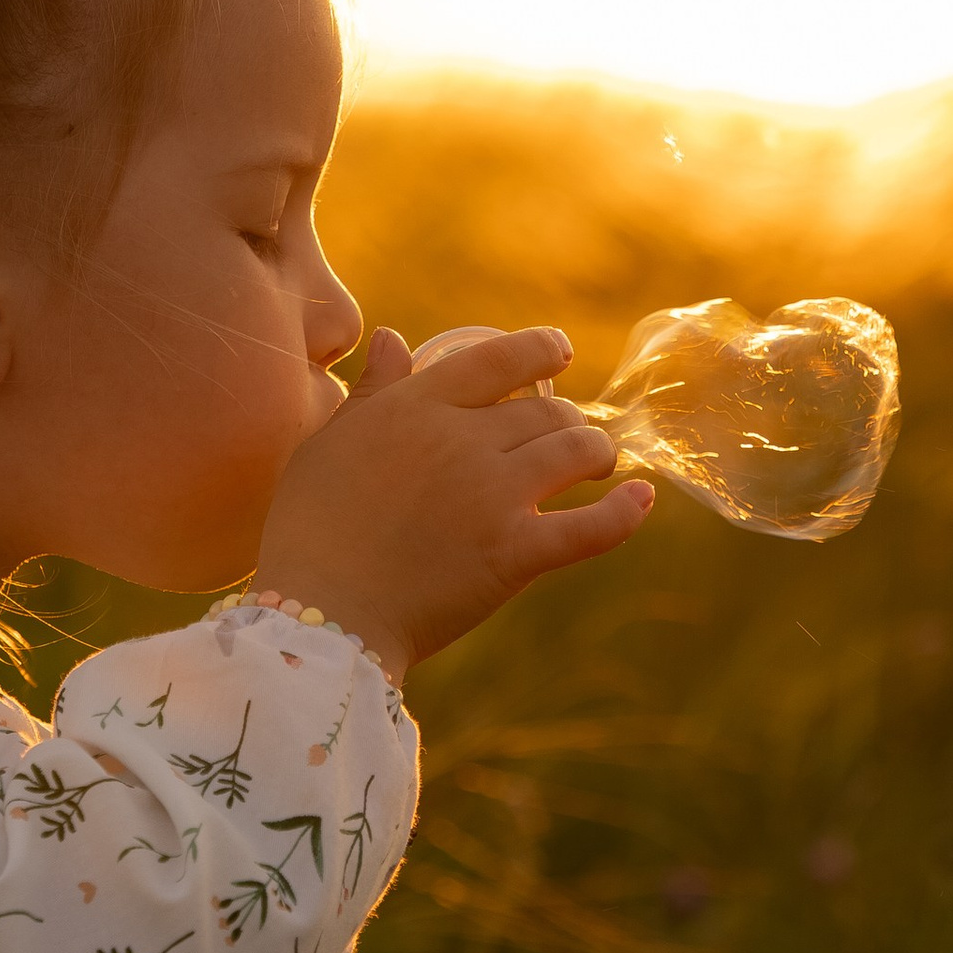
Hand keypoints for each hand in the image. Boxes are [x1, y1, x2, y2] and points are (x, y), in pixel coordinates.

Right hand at [254, 322, 653, 678]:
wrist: (319, 614)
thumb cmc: (311, 531)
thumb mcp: (329, 444)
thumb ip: (373, 391)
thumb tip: (398, 338)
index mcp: (416, 408)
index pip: (497, 359)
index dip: (540, 348)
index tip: (560, 350)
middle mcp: (463, 440)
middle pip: (545, 410)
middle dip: (568, 418)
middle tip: (570, 436)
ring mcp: (494, 495)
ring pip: (576, 451)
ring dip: (598, 453)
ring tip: (599, 464)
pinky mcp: (516, 553)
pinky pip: (592, 527)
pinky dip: (625, 512)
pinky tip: (642, 498)